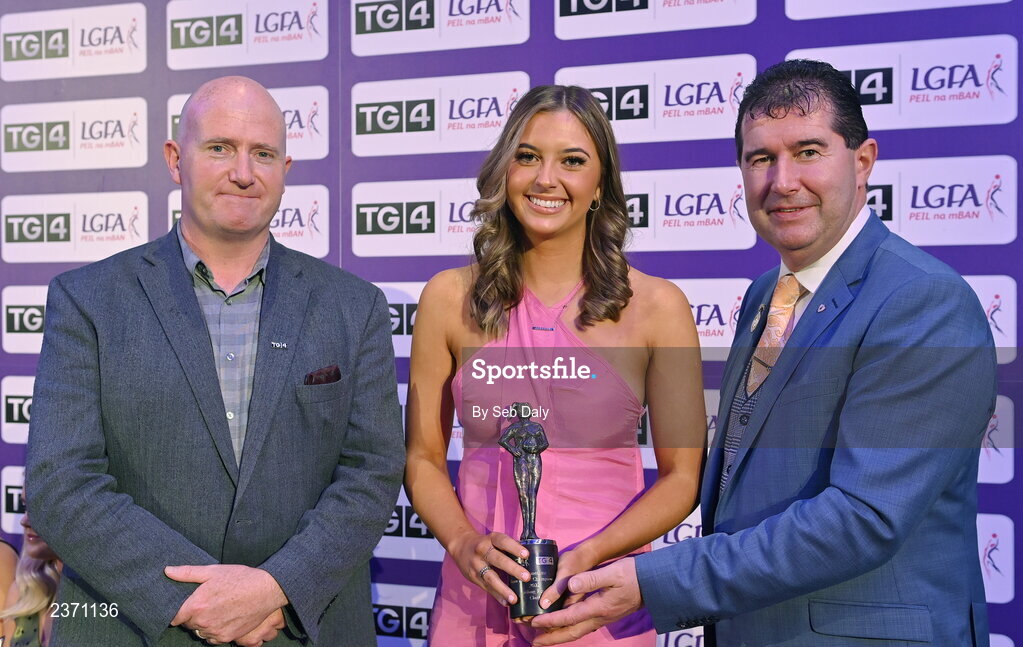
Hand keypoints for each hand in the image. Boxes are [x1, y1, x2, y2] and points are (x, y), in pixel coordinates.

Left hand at [166, 564, 287, 643]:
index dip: (177, 613)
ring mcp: (216, 631)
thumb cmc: (240, 578)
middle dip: (192, 616)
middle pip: (188, 625)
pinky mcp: (228, 637)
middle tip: (205, 604)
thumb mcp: (213, 571)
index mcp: (196, 605)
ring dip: (204, 625)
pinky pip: (213, 639)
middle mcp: (203, 622)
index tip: (184, 607)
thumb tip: (168, 571)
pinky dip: (215, 631)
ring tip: (216, 610)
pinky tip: (224, 618)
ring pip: (201, 632)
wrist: (266, 590)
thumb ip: (187, 573)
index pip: (175, 618)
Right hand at [448, 531, 530, 606]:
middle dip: (513, 569)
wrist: (461, 546)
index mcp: (491, 539)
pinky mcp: (473, 577)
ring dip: (503, 589)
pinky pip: (486, 587)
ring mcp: (476, 565)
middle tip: (527, 577)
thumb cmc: (485, 544)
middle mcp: (482, 550)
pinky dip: (496, 596)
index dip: (514, 547)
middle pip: (498, 560)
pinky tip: (506, 603)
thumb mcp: (494, 540)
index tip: (526, 555)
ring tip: (514, 598)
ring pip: (490, 577)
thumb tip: (532, 557)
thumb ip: (509, 548)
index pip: (503, 541)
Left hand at [529, 558, 641, 645]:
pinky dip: (571, 629)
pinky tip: (566, 627)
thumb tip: (571, 583)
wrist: (653, 583)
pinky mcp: (606, 615)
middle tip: (535, 643)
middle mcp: (600, 617)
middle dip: (552, 638)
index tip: (534, 622)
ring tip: (545, 638)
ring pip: (577, 632)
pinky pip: (584, 627)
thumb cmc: (633, 575)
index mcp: (598, 607)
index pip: (569, 617)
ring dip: (560, 636)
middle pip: (571, 633)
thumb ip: (591, 579)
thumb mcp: (612, 572)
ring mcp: (604, 618)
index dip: (550, 621)